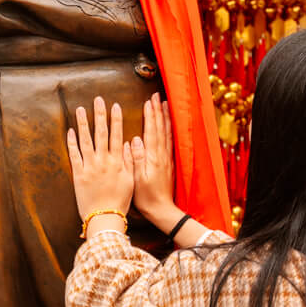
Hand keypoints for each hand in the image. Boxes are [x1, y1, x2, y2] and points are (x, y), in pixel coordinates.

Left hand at [67, 97, 133, 228]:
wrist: (104, 217)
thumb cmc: (120, 201)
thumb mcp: (130, 181)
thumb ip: (130, 161)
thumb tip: (131, 143)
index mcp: (118, 162)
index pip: (117, 135)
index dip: (116, 120)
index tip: (115, 106)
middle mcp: (103, 161)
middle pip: (101, 133)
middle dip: (100, 115)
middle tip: (98, 99)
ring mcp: (90, 167)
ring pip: (86, 140)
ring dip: (84, 123)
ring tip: (81, 109)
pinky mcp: (78, 174)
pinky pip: (74, 155)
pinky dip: (72, 142)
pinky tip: (71, 130)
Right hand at [129, 95, 181, 231]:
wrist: (161, 210)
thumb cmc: (146, 197)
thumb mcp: (137, 179)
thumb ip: (136, 159)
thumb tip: (135, 140)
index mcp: (152, 157)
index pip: (152, 131)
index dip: (151, 115)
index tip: (149, 101)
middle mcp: (161, 155)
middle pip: (161, 128)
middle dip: (158, 111)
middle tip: (157, 96)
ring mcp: (166, 159)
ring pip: (167, 133)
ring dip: (165, 117)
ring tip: (165, 104)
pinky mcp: (168, 163)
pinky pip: (170, 141)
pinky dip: (169, 129)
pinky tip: (168, 124)